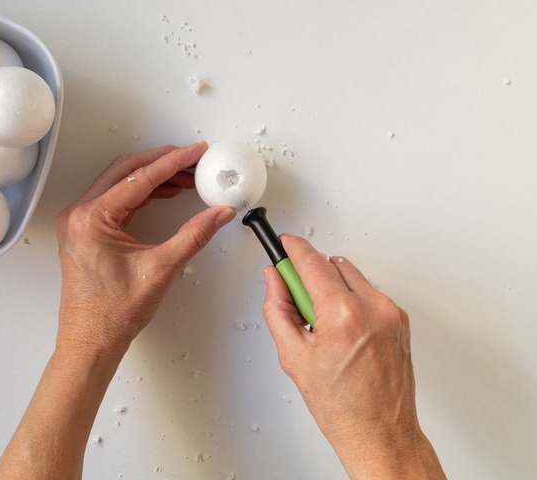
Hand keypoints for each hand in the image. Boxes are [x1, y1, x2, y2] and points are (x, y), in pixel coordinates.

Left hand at [0, 142, 234, 479]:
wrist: (90, 341)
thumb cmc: (112, 314)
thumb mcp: (161, 269)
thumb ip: (193, 235)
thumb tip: (217, 213)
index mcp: (92, 220)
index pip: (139, 179)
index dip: (173, 163)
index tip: (195, 153)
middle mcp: (79, 215)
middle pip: (126, 172)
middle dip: (162, 163)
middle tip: (192, 159)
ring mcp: (78, 222)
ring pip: (118, 183)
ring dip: (151, 177)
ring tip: (185, 177)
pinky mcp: (83, 231)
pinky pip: (113, 199)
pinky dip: (139, 193)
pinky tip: (163, 194)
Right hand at [262, 235, 444, 478]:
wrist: (380, 432)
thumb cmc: (342, 406)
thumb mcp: (293, 356)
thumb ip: (278, 308)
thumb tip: (275, 280)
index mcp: (343, 314)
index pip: (312, 261)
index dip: (293, 248)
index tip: (283, 243)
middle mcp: (373, 307)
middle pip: (332, 264)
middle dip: (311, 275)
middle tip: (299, 304)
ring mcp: (391, 312)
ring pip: (352, 276)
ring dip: (332, 287)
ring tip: (323, 325)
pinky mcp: (400, 320)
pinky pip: (368, 294)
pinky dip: (351, 301)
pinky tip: (343, 332)